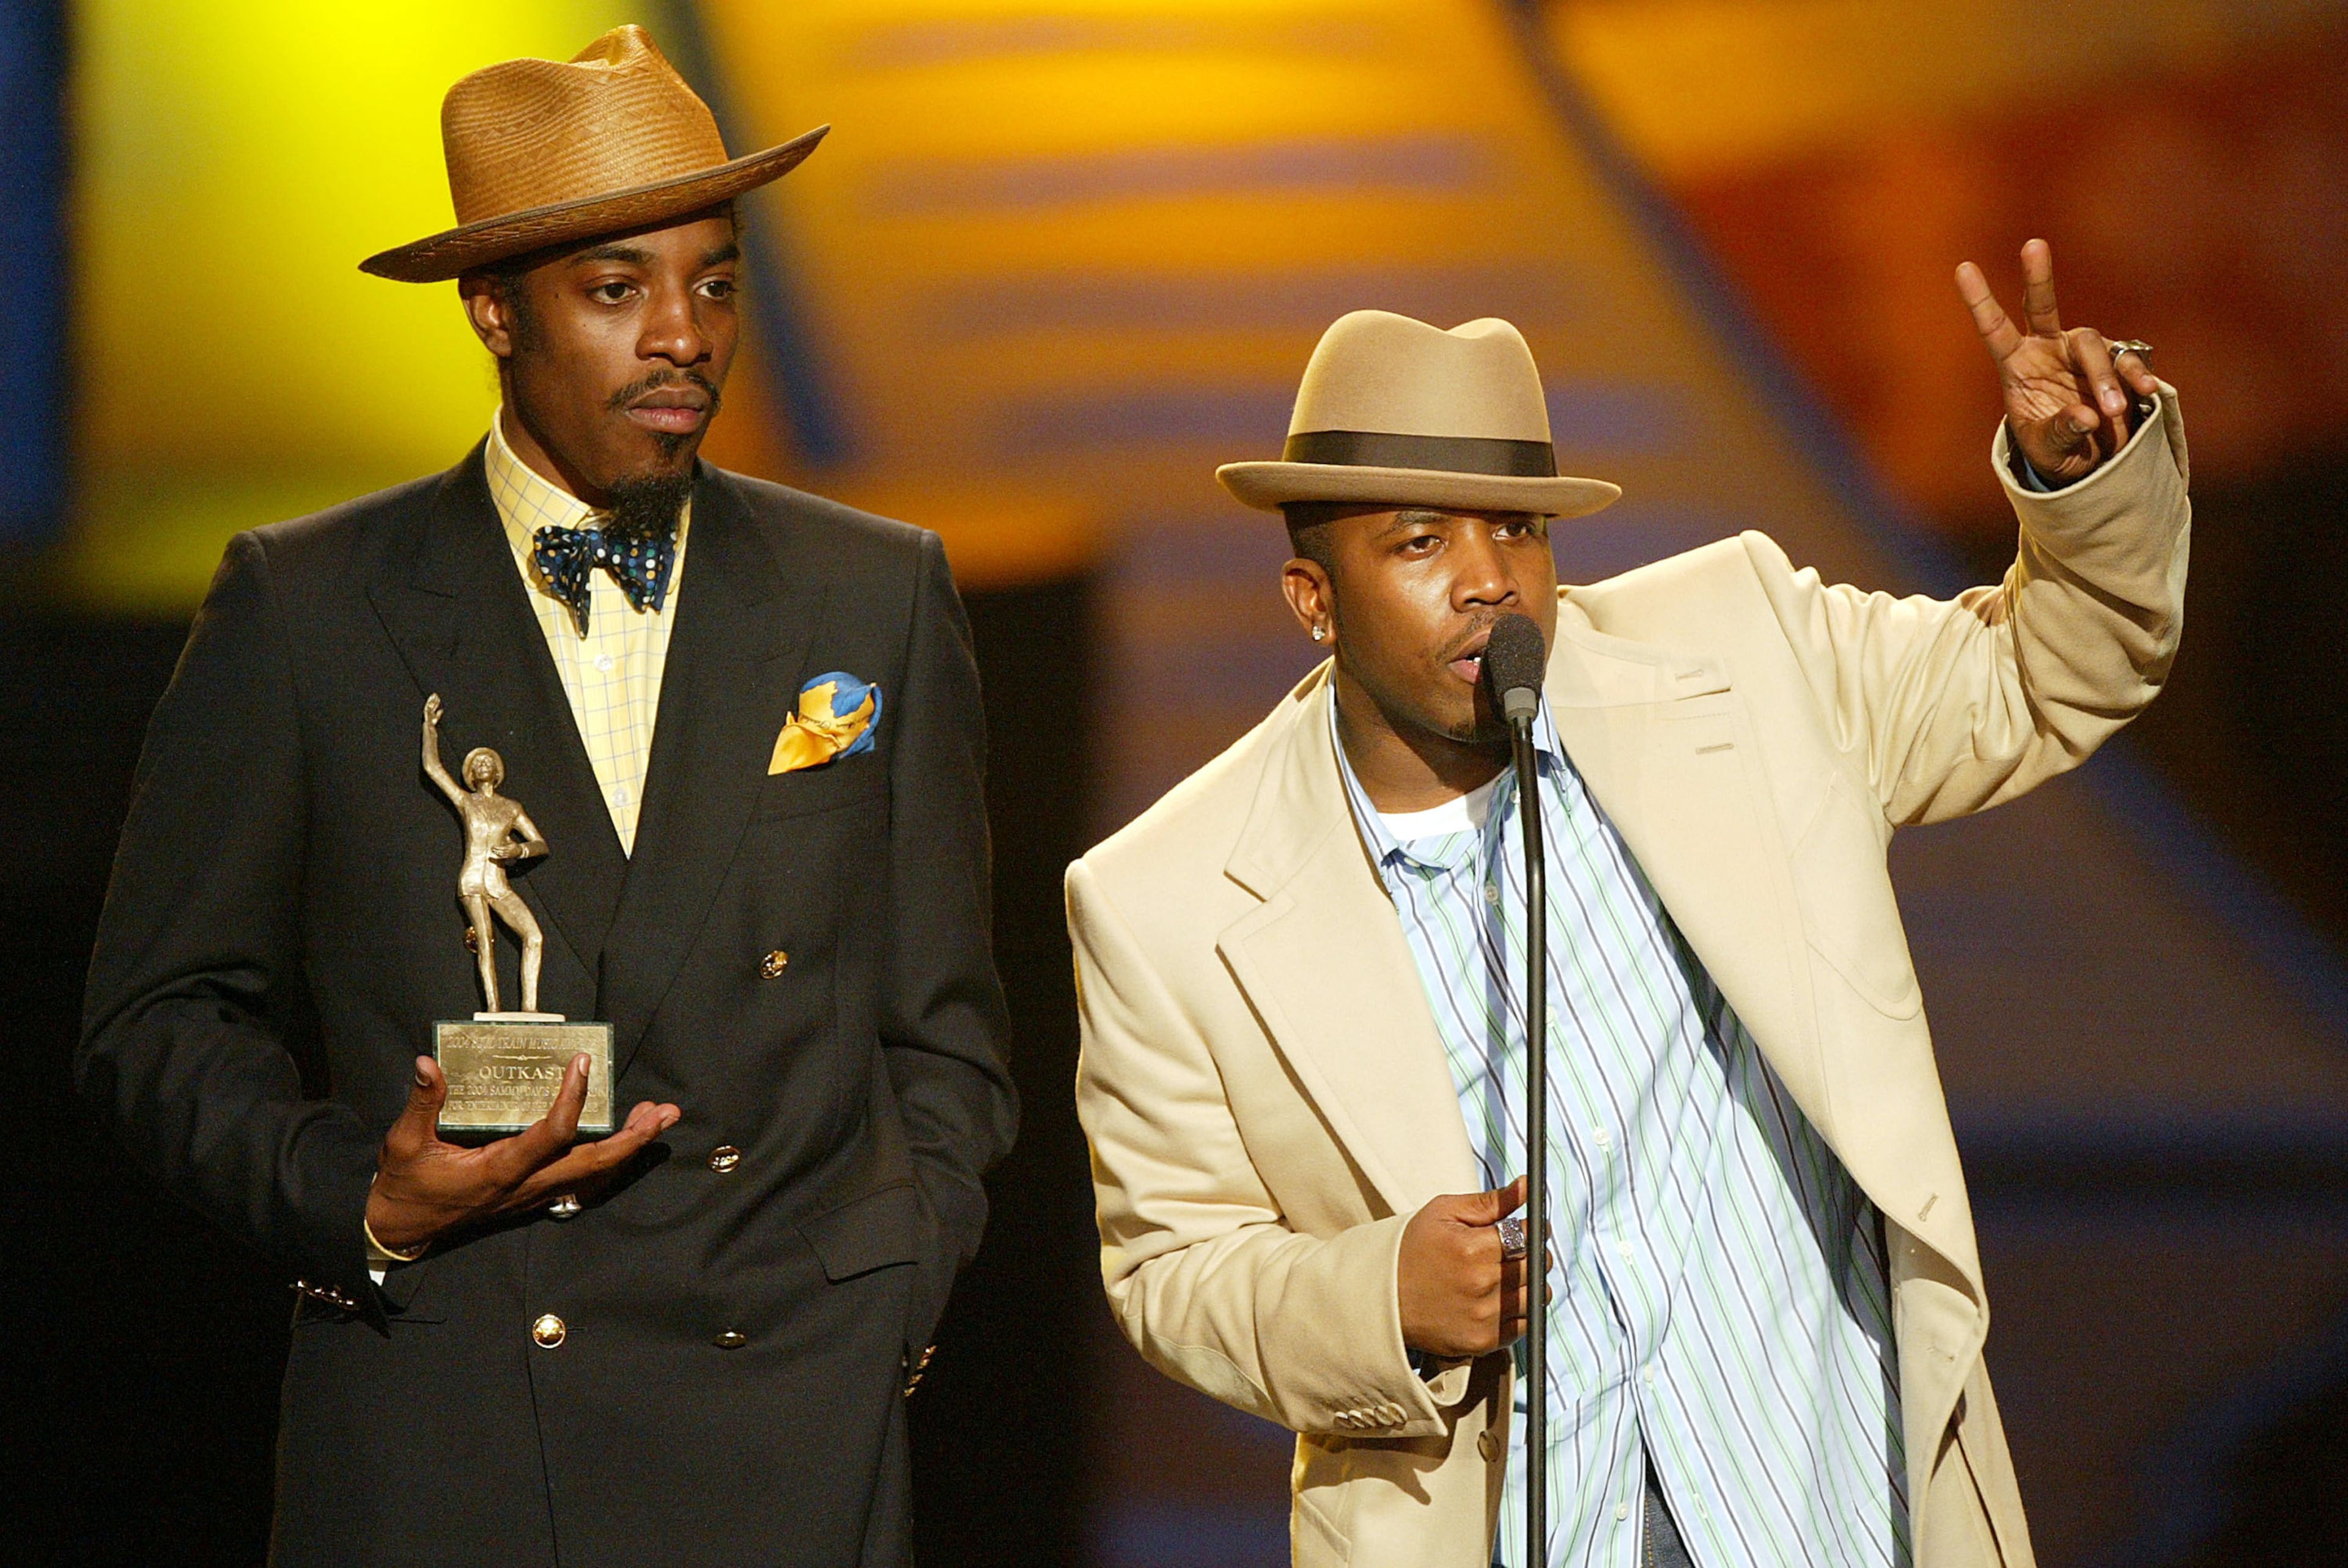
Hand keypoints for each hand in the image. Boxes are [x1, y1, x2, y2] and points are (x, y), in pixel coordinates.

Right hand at [366, 1054, 679, 1253]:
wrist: (403, 1228)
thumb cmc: (406, 1185)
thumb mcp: (403, 1143)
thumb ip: (421, 1103)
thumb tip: (427, 1063)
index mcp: (500, 1169)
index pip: (552, 1135)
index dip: (573, 1099)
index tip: (583, 1063)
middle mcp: (526, 1184)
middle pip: (593, 1163)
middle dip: (632, 1139)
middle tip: (663, 1112)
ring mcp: (534, 1194)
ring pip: (593, 1174)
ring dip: (629, 1147)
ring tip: (657, 1118)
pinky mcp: (534, 1196)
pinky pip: (582, 1180)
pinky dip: (609, 1159)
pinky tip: (625, 1139)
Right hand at [423, 694, 441, 727]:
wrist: (428, 727)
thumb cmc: (431, 724)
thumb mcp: (436, 718)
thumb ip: (439, 714)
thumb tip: (442, 710)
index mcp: (431, 712)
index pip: (434, 705)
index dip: (436, 702)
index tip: (438, 698)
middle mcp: (429, 711)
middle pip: (431, 703)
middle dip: (433, 699)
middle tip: (435, 694)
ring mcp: (427, 711)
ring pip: (429, 703)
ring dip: (431, 699)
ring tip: (433, 694)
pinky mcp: (425, 711)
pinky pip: (427, 705)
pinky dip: (428, 701)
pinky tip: (431, 698)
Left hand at [489, 843, 520, 861]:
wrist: (520, 852)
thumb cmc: (516, 846)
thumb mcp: (513, 843)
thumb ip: (509, 840)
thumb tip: (507, 836)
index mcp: (509, 848)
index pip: (502, 848)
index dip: (497, 847)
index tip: (494, 846)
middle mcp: (508, 852)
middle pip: (500, 851)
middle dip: (495, 850)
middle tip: (491, 848)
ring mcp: (508, 855)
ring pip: (501, 854)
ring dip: (496, 853)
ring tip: (493, 851)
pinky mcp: (508, 857)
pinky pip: (502, 857)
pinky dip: (499, 856)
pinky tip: (496, 854)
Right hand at [1397, 1176, 1538, 1358]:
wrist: (1381, 1299)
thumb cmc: (1411, 1250)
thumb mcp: (1443, 1213)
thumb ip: (1491, 1201)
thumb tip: (1529, 1186)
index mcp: (1471, 1248)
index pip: (1528, 1235)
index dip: (1532, 1228)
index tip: (1524, 1228)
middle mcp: (1481, 1285)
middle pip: (1537, 1265)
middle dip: (1533, 1253)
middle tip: (1515, 1250)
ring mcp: (1483, 1317)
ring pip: (1537, 1296)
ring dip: (1530, 1283)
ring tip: (1507, 1276)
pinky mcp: (1483, 1341)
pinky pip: (1524, 1325)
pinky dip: (1520, 1311)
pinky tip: (1499, 1299)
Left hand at [1957, 238, 2159, 485]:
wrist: (2090, 461)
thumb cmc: (2053, 449)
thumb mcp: (2048, 449)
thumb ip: (2061, 432)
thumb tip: (2086, 417)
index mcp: (2017, 365)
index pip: (1995, 329)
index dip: (1980, 300)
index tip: (1963, 268)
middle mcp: (2048, 349)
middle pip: (2043, 308)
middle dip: (2037, 276)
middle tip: (2032, 244)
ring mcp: (2083, 353)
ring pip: (2092, 345)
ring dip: (2103, 377)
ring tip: (2112, 411)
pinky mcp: (2117, 364)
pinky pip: (2127, 363)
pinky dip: (2136, 376)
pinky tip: (2144, 391)